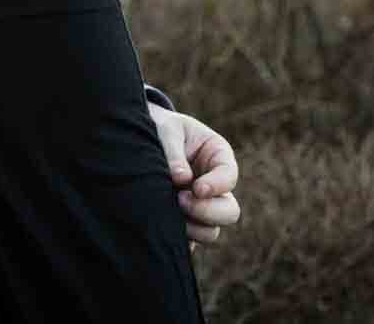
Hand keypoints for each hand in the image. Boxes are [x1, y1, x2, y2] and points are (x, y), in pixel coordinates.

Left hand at [148, 102, 240, 248]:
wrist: (144, 140)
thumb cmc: (161, 130)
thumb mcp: (167, 130)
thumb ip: (174, 152)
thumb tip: (181, 179)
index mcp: (218, 157)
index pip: (229, 176)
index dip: (216, 186)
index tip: (196, 188)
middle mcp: (215, 187)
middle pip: (229, 212)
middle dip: (207, 212)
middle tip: (180, 200)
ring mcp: (202, 208)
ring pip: (211, 232)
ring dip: (192, 227)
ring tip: (168, 208)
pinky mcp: (185, 224)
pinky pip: (190, 243)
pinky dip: (179, 240)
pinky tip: (161, 225)